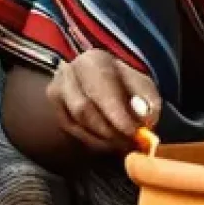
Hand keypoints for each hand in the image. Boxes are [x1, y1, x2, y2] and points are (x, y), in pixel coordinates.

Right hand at [46, 49, 161, 153]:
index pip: (101, 89)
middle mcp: (68, 72)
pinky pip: (72, 132)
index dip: (117, 114)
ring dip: (101, 138)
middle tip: (129, 143)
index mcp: (93, 60)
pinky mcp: (55, 110)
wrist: (100, 84)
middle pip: (84, 109)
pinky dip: (92, 141)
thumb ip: (147, 99)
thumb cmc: (124, 85)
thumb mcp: (142, 86)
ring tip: (122, 144)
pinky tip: (107, 142)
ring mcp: (57, 91)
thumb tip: (144, 116)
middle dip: (109, 131)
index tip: (133, 133)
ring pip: (76, 123)